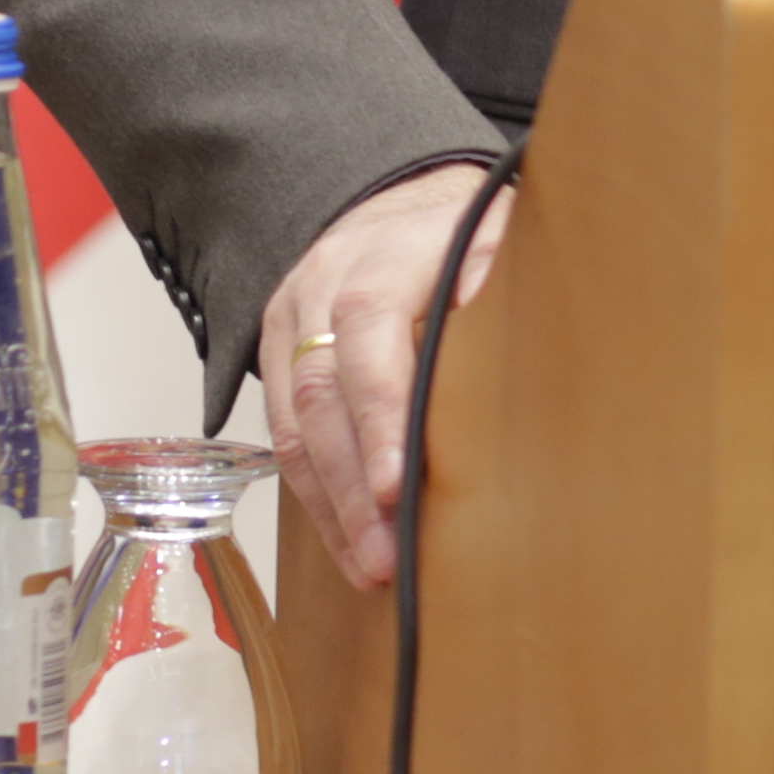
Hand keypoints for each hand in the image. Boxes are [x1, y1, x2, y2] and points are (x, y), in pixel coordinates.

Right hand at [260, 158, 512, 591]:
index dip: (379, 412)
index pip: (367, 330)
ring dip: (332, 504)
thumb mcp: (496, 231)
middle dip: (352, 484)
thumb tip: (487, 303)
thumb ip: (497, 264)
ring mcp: (291, 321)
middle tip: (385, 554)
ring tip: (370, 567)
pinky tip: (348, 543)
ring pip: (293, 423)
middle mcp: (322, 285)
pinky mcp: (277, 355)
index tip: (397, 484)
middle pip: (322, 390)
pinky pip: (284, 436)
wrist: (400, 205)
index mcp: (382, 253)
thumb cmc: (462, 233)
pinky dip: (317, 496)